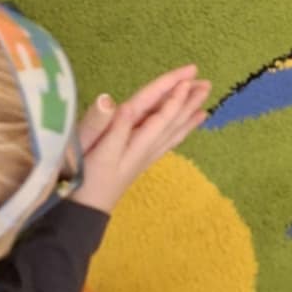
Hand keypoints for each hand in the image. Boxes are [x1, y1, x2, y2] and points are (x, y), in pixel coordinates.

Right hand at [72, 66, 210, 214]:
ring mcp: (143, 156)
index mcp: (137, 141)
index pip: (162, 114)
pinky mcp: (137, 161)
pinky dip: (176, 133)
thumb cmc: (87, 181)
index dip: (174, 95)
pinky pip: (164, 142)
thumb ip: (111, 129)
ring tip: (204, 106)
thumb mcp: (97, 154)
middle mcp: (146, 148)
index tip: (189, 77)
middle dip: (188, 102)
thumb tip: (123, 104)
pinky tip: (180, 130)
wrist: (84, 213)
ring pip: (170, 131)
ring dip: (186, 116)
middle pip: (172, 121)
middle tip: (207, 84)